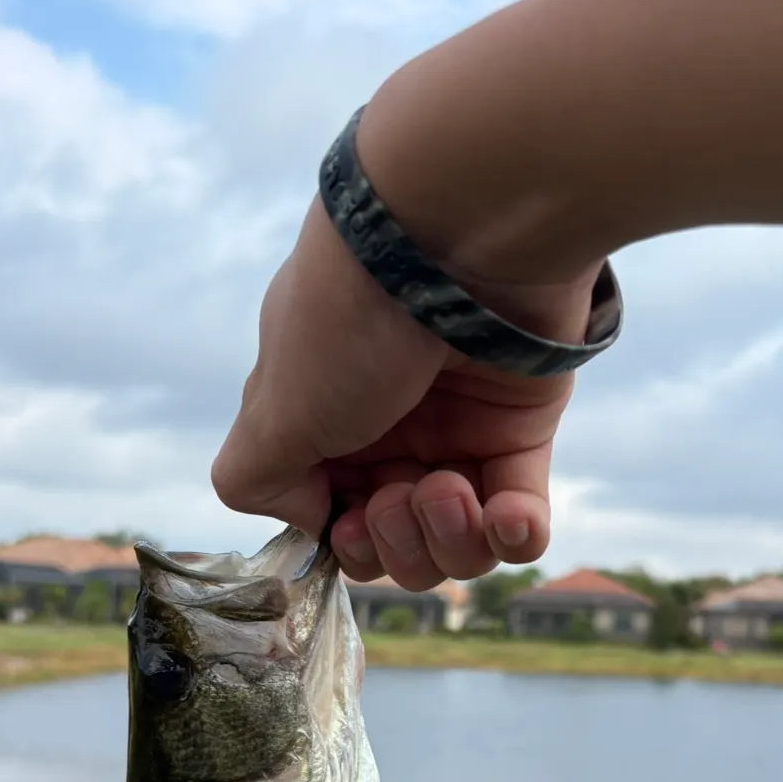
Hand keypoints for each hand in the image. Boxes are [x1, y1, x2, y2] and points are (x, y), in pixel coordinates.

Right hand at [211, 197, 596, 590]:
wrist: (457, 235)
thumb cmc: (350, 319)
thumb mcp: (272, 407)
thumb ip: (258, 476)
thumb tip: (312, 518)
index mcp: (324, 424)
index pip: (337, 523)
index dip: (349, 543)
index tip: (352, 517)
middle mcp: (390, 432)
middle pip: (399, 546)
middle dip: (399, 544)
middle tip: (403, 495)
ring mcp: (460, 431)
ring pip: (460, 542)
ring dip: (452, 537)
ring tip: (450, 488)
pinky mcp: (524, 427)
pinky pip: (524, 519)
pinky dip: (515, 534)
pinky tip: (507, 516)